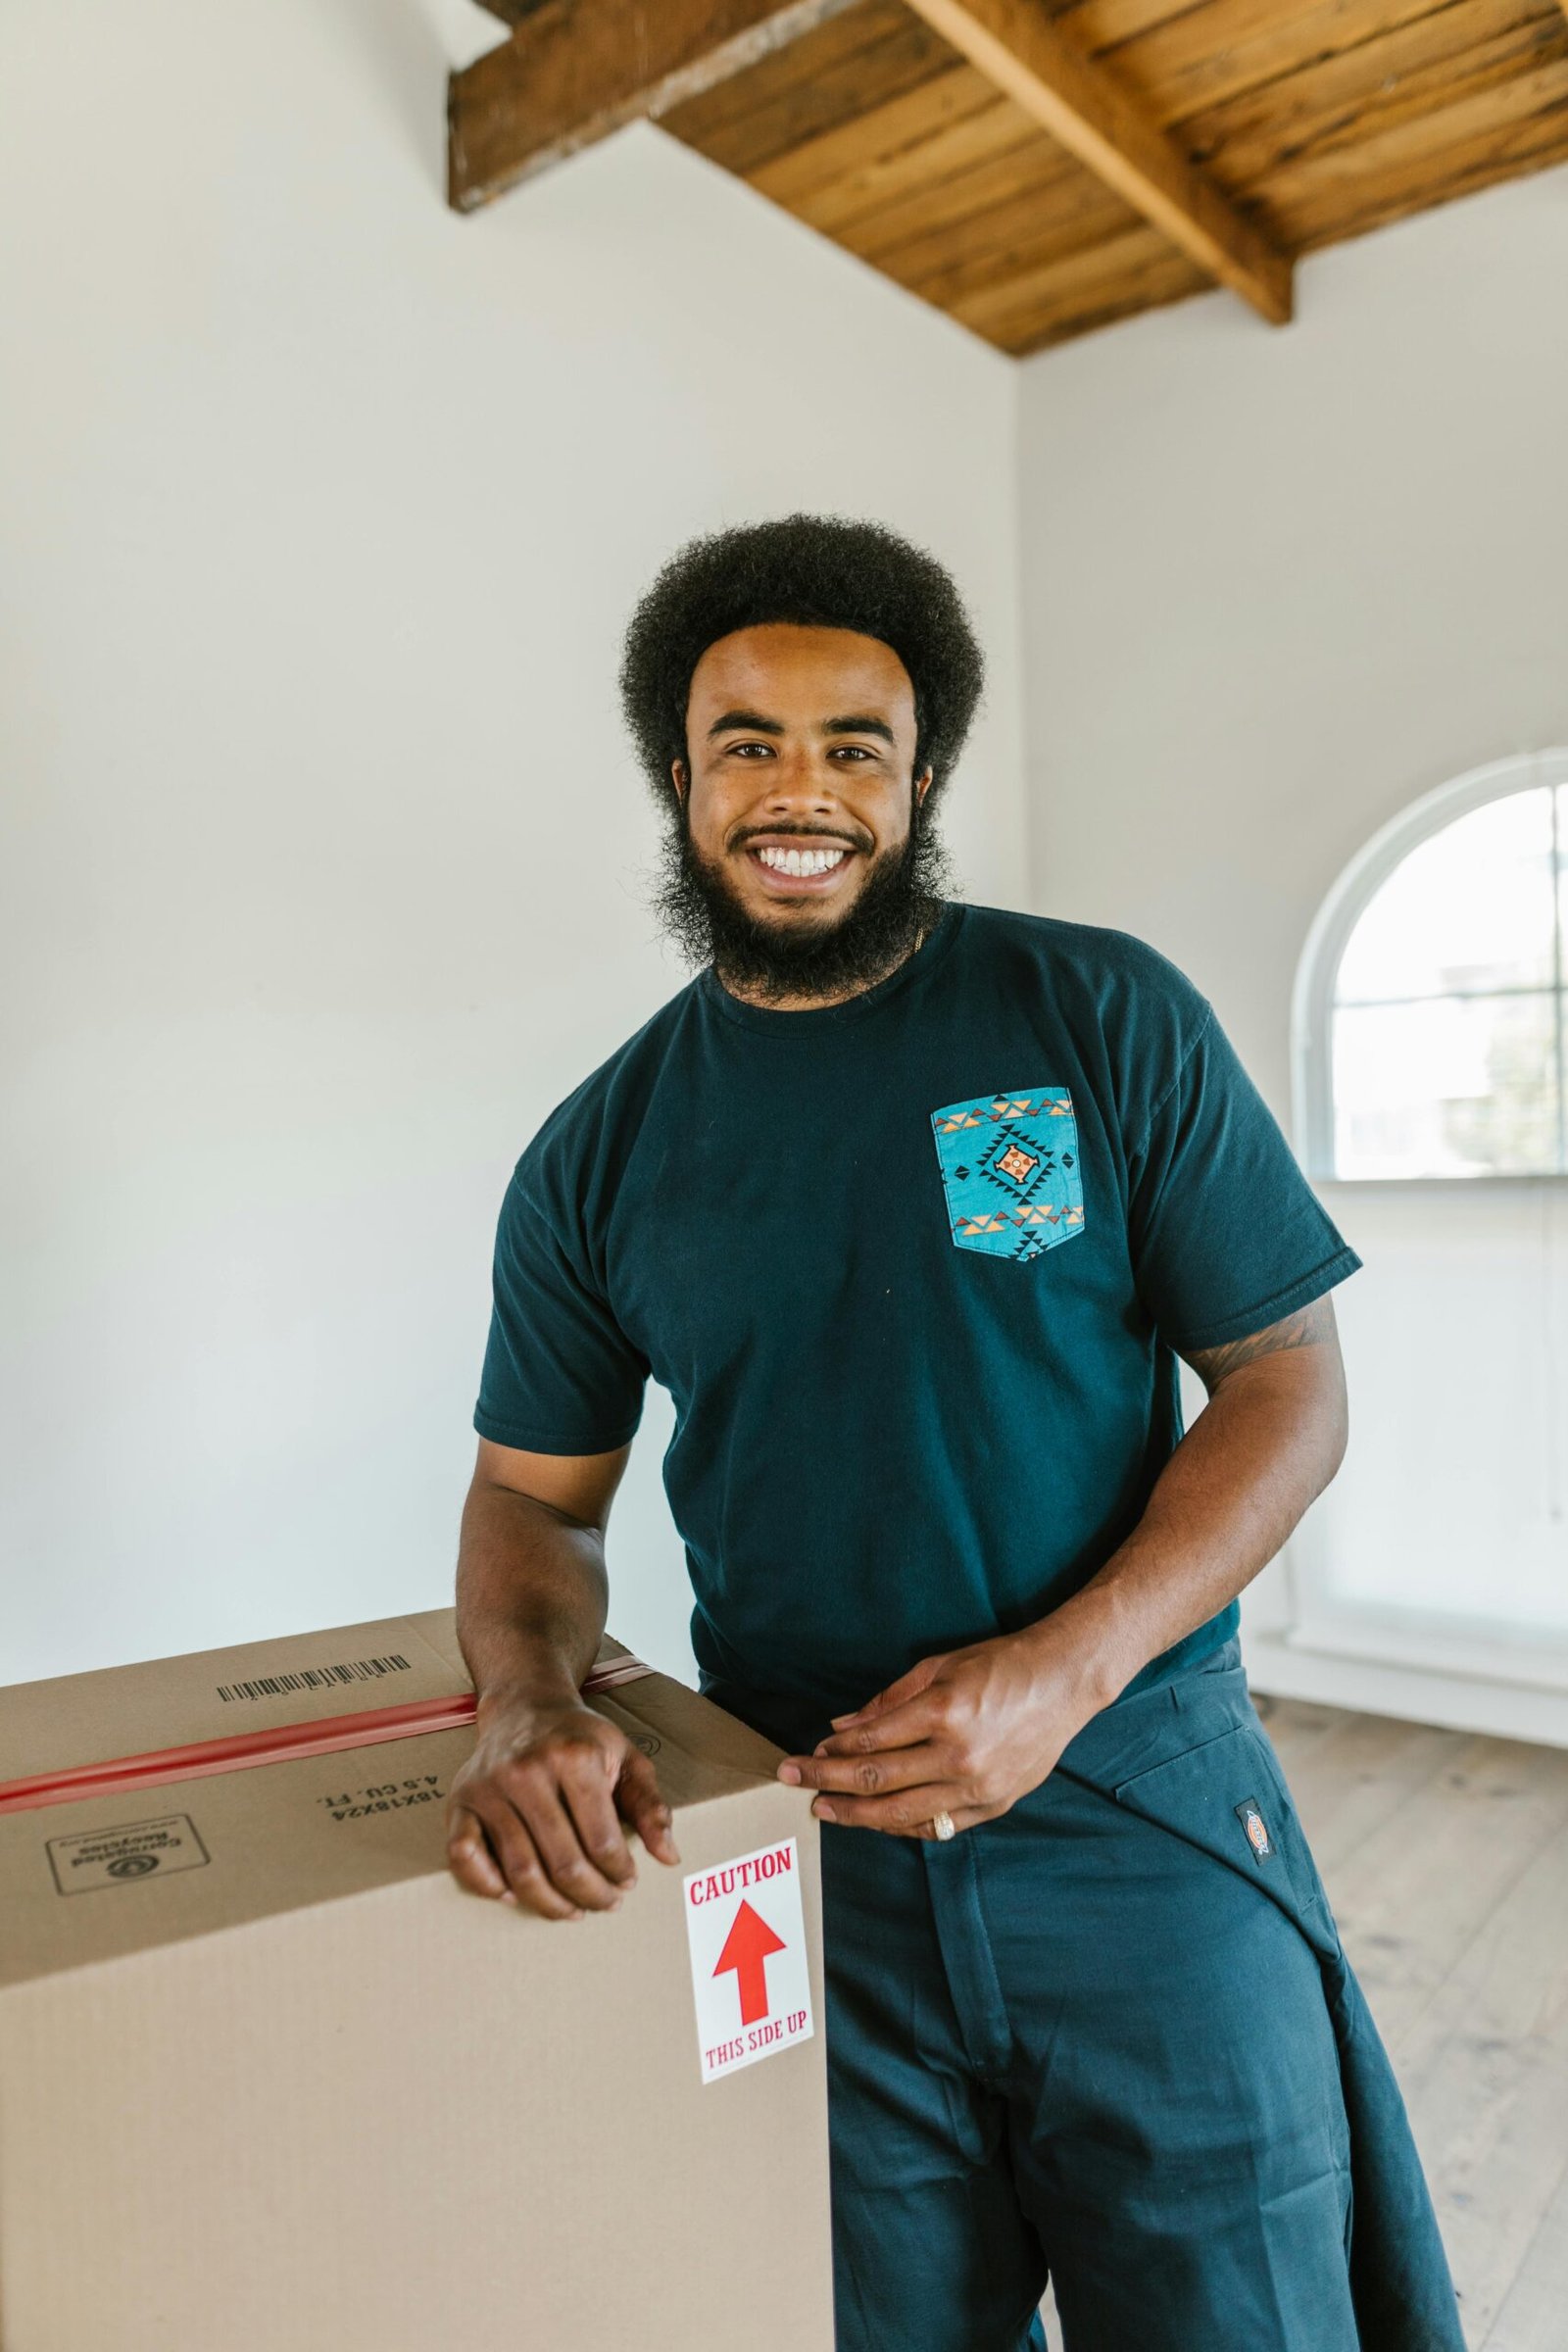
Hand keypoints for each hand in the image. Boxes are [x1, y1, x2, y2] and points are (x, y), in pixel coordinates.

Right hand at [446, 1696, 679, 1917]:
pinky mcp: (460, 1799)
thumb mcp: (626, 1757)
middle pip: (562, 1861)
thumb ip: (650, 1805)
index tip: (627, 1883)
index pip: (602, 1840)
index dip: (619, 1872)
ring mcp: (489, 1787)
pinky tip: (513, 1895)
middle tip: (605, 1904)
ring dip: (549, 1903)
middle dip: (590, 1894)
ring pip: (519, 1869)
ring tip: (572, 1911)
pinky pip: (464, 1855)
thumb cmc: (579, 1736)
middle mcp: (527, 1770)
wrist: (524, 1705)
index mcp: (575, 1757)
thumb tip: (668, 1856)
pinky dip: (486, 1884)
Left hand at [775, 1627, 1100, 1837]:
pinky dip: (901, 1825)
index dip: (829, 1754)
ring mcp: (978, 1786)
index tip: (802, 1757)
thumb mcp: (939, 1666)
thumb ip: (889, 1701)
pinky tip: (875, 1820)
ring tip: (825, 1811)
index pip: (869, 1743)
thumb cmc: (1000, 1664)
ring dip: (856, 1815)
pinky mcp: (994, 1804)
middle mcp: (959, 1755)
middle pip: (877, 1781)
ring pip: (902, 1813)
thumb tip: (842, 1728)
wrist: (1065, 1681)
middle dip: (827, 1784)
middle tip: (793, 1785)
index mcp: (944, 1712)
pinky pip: (937, 1826)